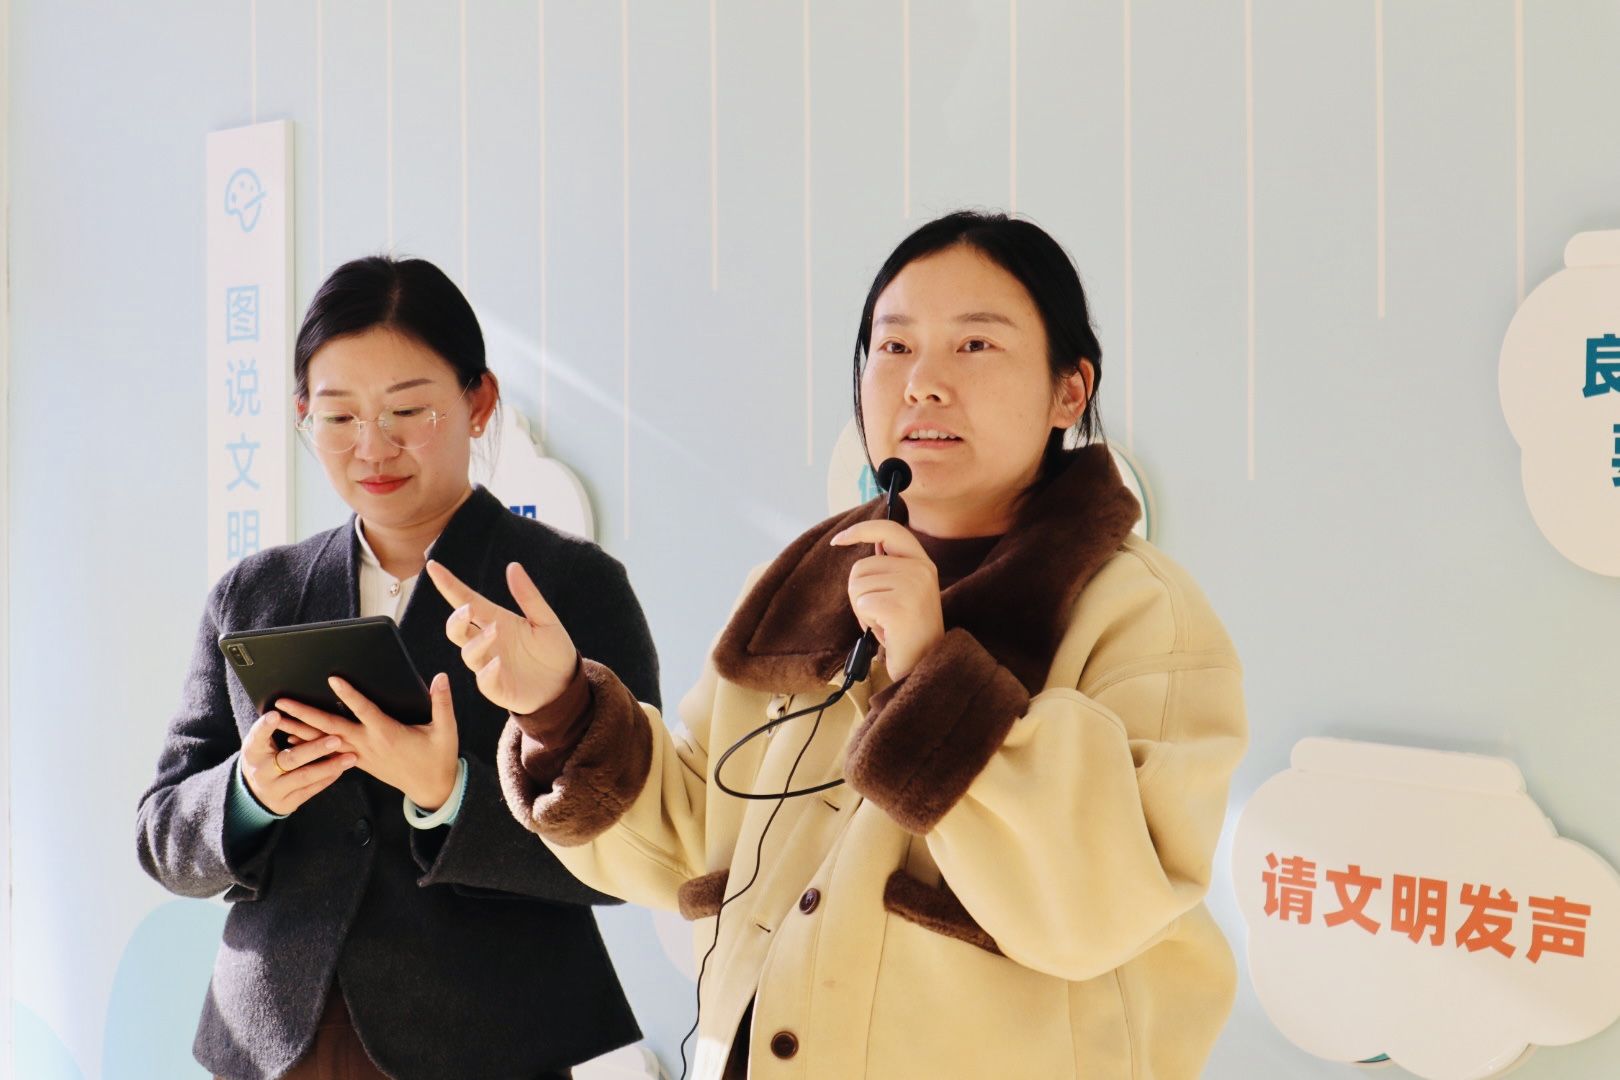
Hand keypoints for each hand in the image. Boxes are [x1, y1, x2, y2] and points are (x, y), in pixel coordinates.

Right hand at [240, 710, 356, 814]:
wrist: (252, 794)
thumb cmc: (263, 757)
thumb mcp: (260, 743)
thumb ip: (270, 729)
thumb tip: (289, 706)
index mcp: (253, 752)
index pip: (258, 736)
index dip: (266, 726)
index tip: (276, 714)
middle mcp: (262, 772)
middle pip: (290, 759)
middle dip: (314, 749)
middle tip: (336, 739)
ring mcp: (275, 790)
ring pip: (305, 776)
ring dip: (330, 766)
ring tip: (351, 756)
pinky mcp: (287, 803)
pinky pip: (311, 790)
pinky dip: (327, 778)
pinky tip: (342, 769)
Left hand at [275, 673, 460, 810]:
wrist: (431, 788)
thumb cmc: (438, 757)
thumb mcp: (446, 729)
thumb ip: (442, 702)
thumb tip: (441, 677)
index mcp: (387, 733)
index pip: (364, 710)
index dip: (348, 694)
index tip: (332, 679)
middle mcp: (368, 744)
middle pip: (330, 728)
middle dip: (305, 713)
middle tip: (283, 702)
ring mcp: (360, 755)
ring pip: (324, 741)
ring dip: (300, 730)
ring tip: (278, 719)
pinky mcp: (358, 761)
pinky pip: (328, 753)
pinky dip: (310, 745)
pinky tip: (293, 739)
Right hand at [425, 560, 577, 714]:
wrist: (567, 685)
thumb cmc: (553, 651)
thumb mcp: (546, 620)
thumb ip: (528, 596)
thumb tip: (512, 566)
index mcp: (496, 621)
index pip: (466, 601)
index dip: (449, 585)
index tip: (433, 566)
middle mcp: (487, 643)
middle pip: (457, 630)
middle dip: (457, 619)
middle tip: (469, 609)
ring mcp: (489, 666)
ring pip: (469, 654)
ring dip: (478, 642)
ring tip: (495, 630)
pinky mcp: (498, 688)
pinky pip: (484, 681)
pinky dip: (488, 672)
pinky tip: (497, 663)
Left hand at [830, 519, 944, 680]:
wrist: (925, 663)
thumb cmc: (907, 629)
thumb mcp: (905, 589)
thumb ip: (891, 566)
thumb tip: (870, 541)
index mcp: (923, 562)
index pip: (889, 529)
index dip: (860, 530)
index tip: (838, 539)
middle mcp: (921, 569)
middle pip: (861, 566)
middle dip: (859, 593)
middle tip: (879, 613)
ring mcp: (913, 586)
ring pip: (857, 585)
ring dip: (861, 609)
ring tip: (883, 622)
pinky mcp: (900, 606)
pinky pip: (862, 604)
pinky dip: (865, 620)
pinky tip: (884, 630)